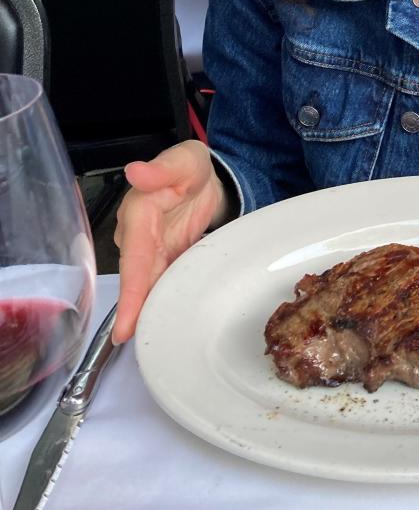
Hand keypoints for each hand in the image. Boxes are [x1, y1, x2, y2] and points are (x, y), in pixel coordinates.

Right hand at [112, 139, 226, 341]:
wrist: (204, 177)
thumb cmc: (189, 167)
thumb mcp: (183, 160)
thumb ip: (162, 168)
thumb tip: (135, 171)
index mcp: (138, 216)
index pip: (133, 261)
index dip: (130, 295)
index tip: (123, 329)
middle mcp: (138, 240)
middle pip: (138, 283)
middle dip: (137, 315)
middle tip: (145, 349)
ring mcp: (152, 253)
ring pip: (149, 288)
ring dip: (150, 313)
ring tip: (156, 345)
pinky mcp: (167, 261)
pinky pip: (163, 284)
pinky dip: (165, 302)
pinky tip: (169, 325)